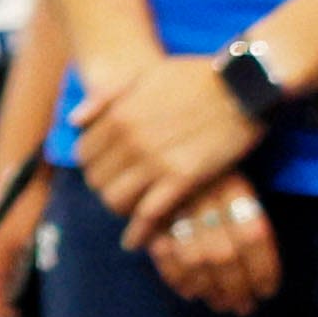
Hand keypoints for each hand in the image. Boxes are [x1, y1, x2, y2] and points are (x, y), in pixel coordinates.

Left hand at [75, 48, 257, 227]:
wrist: (243, 85)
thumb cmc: (195, 77)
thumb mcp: (144, 77)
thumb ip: (106, 100)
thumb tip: (74, 122)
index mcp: (118, 115)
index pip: (84, 154)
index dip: (92, 165)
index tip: (105, 169)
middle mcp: (130, 140)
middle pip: (97, 180)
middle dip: (105, 187)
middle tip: (119, 190)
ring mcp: (155, 161)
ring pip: (116, 200)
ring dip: (121, 208)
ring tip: (130, 209)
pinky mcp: (183, 179)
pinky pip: (149, 214)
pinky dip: (140, 230)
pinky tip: (136, 239)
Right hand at [143, 181, 280, 311]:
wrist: (158, 142)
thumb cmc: (208, 171)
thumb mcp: (236, 182)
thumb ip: (247, 221)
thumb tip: (263, 277)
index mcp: (232, 184)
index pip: (253, 234)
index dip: (263, 268)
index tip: (267, 291)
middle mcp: (203, 193)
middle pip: (223, 253)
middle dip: (235, 288)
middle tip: (244, 307)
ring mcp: (172, 204)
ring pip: (193, 258)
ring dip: (208, 289)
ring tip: (221, 305)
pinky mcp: (145, 214)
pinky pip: (163, 254)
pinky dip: (176, 278)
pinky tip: (191, 293)